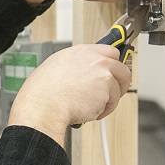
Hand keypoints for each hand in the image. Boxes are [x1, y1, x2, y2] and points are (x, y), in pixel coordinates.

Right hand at [7, 44, 131, 145]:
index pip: (109, 52)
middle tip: (112, 93)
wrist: (44, 105)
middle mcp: (95, 60)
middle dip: (119, 83)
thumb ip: (75, 67)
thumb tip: (80, 74)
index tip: (111, 72)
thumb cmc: (43, 91)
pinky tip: (88, 111)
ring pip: (116, 89)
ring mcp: (103, 75)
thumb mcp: (55, 67)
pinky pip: (111, 104)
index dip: (111, 65)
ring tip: (91, 107)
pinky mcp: (106, 92)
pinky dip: (102, 111)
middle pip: (121, 69)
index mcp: (81, 52)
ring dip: (107, 100)